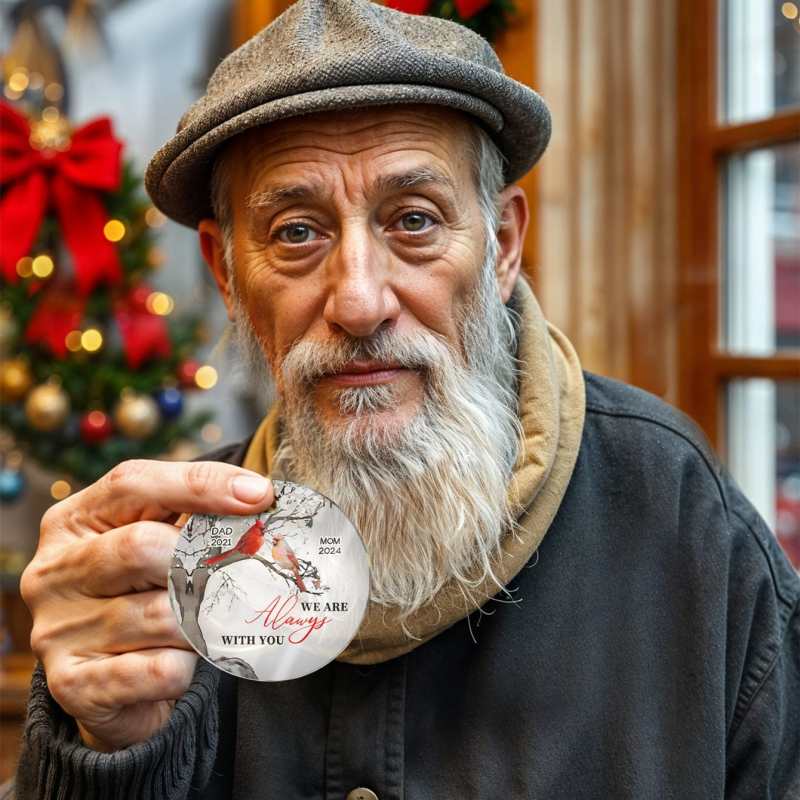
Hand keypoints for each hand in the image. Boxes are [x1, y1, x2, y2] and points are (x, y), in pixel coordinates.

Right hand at [20, 459, 273, 751]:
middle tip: (234, 575)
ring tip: (205, 625)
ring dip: (201, 621)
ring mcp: (57, 631)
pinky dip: (186, 665)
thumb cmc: (143, 594)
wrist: (112, 686)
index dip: (201, 485)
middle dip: (201, 562)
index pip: (132, 483)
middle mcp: (54, 572)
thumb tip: (259, 496)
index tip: (260, 495)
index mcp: (72, 522)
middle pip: (141, 546)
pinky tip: (183, 662)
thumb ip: (192, 515)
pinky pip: (159, 670)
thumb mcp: (156, 540)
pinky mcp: (74, 686)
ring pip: (161, 614)